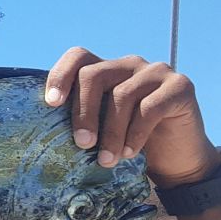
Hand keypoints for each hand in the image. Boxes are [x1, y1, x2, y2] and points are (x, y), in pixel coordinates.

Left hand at [45, 47, 220, 186]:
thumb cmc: (129, 145)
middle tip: (82, 144)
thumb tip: (40, 131)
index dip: (61, 75)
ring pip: (121, 95)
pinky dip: (135, 134)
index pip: (78, 57)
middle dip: (83, 112)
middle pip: (94, 75)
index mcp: (106, 71)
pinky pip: (150, 107)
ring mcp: (156, 72)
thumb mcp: (100, 130)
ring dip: (111, 133)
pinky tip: (130, 153)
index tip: (51, 103)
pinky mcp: (180, 86)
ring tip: (106, 160)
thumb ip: (81, 120)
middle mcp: (130, 65)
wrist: (176, 161)